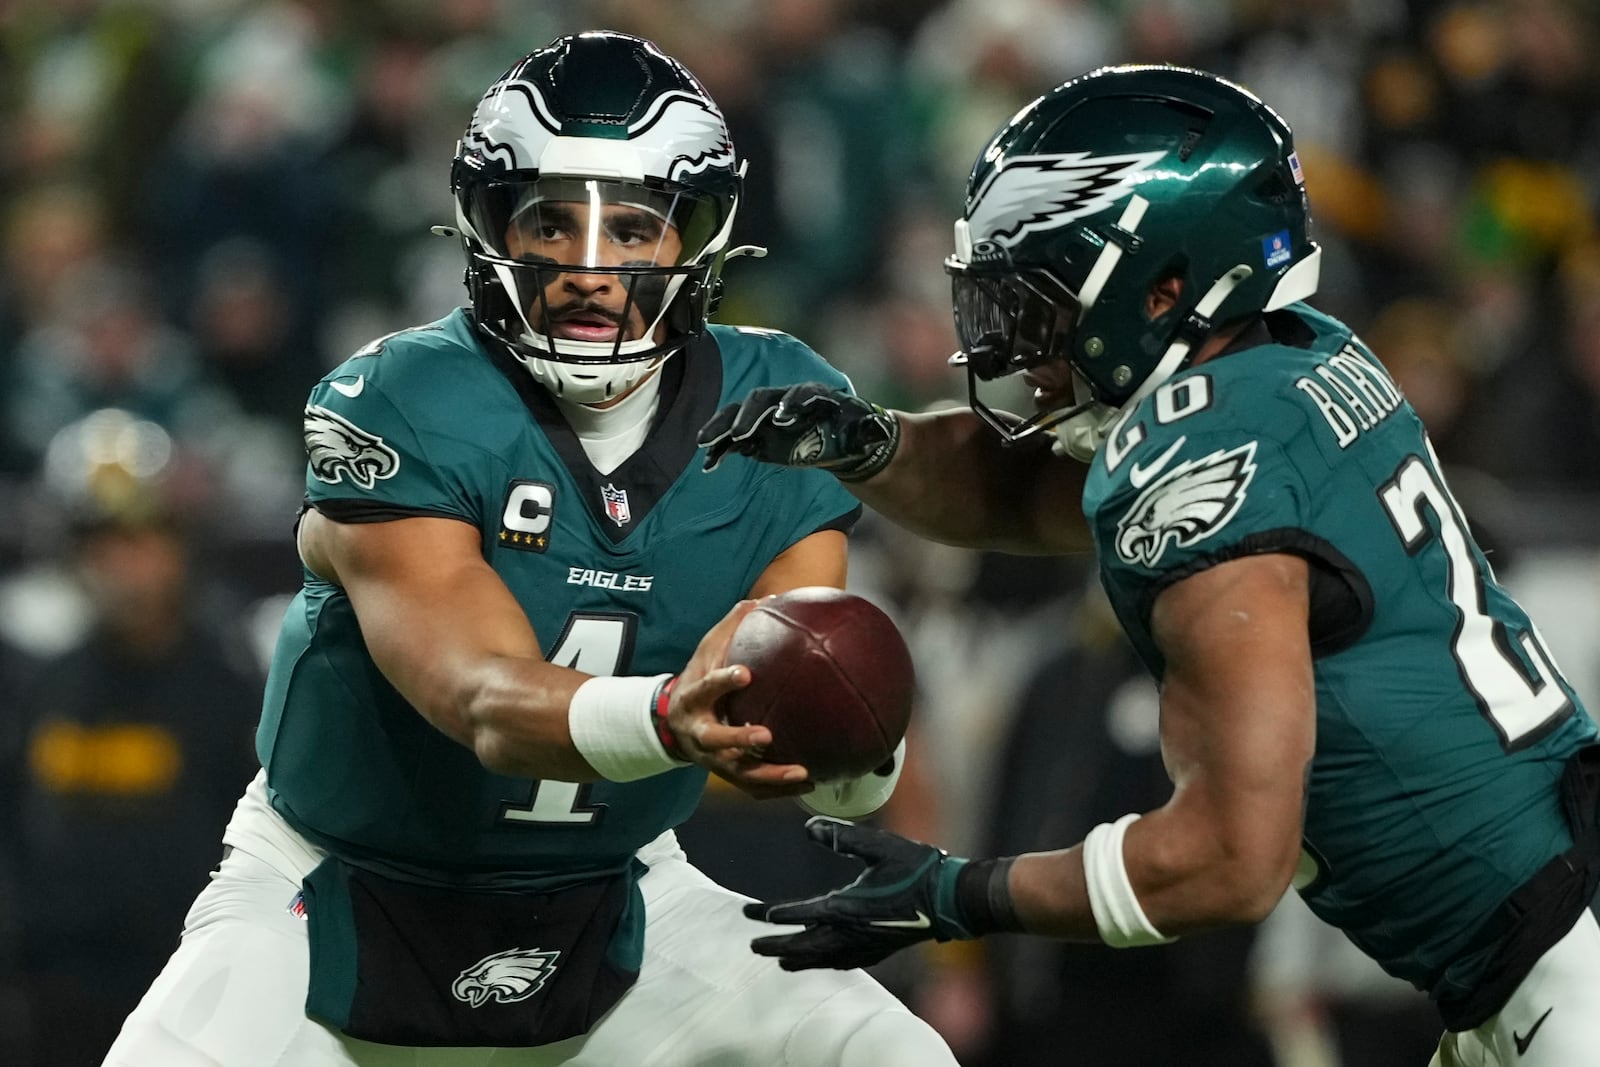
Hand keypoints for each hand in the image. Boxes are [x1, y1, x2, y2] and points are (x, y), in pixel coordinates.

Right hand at [667, 600, 810, 798]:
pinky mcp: (726, 774)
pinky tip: (809, 783)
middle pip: (715, 740)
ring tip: (802, 772)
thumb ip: (732, 627)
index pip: (705, 687)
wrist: (672, 724)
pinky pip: (752, 788)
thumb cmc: (698, 680)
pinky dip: (778, 789)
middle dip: (739, 740)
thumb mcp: (706, 651)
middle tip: (766, 737)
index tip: (744, 673)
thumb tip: (767, 598)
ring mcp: (711, 758)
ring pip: (738, 773)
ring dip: (769, 776)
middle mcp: (699, 732)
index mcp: (692, 698)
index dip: (722, 681)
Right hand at [697, 383, 898, 479]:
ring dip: (721, 429)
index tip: (783, 417)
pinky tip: (709, 465)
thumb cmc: (854, 431)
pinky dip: (720, 451)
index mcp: (812, 396)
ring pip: (738, 417)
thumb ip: (866, 429)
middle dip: (747, 416)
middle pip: (760, 401)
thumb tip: (877, 428)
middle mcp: (784, 402)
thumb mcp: (865, 430)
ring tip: (705, 444)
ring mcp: (767, 418)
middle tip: (736, 433)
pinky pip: (733, 441)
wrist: (841, 440)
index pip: (799, 393)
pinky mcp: (757, 436)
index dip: (791, 403)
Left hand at [744, 816, 974, 969]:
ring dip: (797, 958)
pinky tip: (822, 961)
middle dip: (776, 945)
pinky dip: (824, 963)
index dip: (771, 914)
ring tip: (778, 960)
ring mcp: (864, 945)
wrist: (949, 899)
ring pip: (821, 958)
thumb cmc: (915, 868)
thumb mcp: (877, 845)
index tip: (751, 913)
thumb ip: (841, 836)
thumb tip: (809, 827)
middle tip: (753, 944)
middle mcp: (849, 933)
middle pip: (802, 945)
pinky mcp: (879, 950)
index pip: (798, 914)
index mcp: (844, 908)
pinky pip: (843, 962)